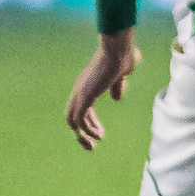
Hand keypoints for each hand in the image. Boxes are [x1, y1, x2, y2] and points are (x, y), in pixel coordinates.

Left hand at [67, 30, 139, 150]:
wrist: (118, 49)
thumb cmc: (122, 56)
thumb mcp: (121, 74)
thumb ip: (117, 86)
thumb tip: (116, 98)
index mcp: (87, 85)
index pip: (81, 109)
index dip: (90, 123)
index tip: (101, 134)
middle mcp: (80, 90)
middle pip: (72, 117)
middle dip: (82, 134)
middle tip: (93, 146)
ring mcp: (81, 93)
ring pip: (72, 121)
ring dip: (83, 135)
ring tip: (94, 145)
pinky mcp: (85, 96)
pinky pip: (79, 119)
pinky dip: (88, 130)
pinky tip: (99, 135)